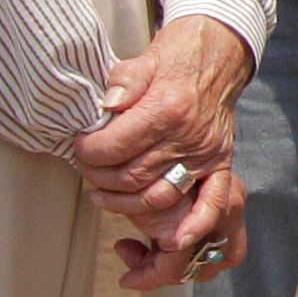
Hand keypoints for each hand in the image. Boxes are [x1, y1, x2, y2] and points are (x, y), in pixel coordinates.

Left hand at [71, 17, 254, 288]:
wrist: (216, 56)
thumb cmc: (173, 61)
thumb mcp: (141, 61)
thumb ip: (122, 82)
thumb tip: (107, 105)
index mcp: (166, 108)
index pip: (114, 147)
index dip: (87, 152)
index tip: (78, 147)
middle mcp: (188, 136)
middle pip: (131, 176)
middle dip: (99, 178)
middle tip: (86, 171)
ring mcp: (205, 154)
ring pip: (158, 196)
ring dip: (125, 204)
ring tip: (104, 194)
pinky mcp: (219, 163)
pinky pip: (213, 202)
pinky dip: (196, 224)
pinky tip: (175, 240)